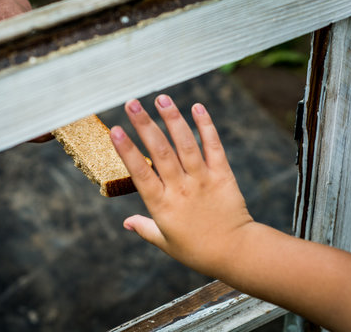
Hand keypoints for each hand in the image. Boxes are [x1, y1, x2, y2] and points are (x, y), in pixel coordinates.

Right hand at [110, 95, 252, 277]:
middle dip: (145, 125)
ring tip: (161, 98)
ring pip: (185, 144)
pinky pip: (214, 147)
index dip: (127, 150)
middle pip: (160, 152)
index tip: (115, 130)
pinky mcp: (222, 175)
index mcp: (162, 205)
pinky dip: (206, 126)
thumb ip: (144, 228)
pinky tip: (197, 107)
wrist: (236, 252)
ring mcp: (203, 180)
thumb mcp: (165, 243)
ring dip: (172, 119)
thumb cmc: (197, 250)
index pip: (140, 173)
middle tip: (132, 103)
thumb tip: (126, 222)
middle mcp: (181, 188)